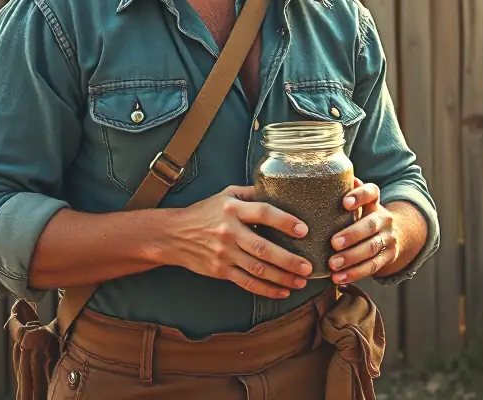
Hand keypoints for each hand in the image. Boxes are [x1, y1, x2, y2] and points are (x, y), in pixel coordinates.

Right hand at [165, 185, 313, 298]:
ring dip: (282, 277)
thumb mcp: (225, 195)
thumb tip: (281, 190)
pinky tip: (283, 291)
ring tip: (301, 281)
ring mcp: (224, 253)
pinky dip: (266, 289)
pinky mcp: (220, 270)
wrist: (173, 235)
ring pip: (257, 269)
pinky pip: (247, 283)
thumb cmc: (204, 212)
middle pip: (263, 248)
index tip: (304, 230)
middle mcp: (228, 231)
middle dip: (288, 259)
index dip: (285, 222)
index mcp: (232, 209)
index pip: (263, 213)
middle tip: (309, 266)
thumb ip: (251, 194)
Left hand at [327, 178, 399, 283]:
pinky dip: (355, 273)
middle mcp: (384, 218)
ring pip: (372, 248)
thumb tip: (317, 178)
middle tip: (333, 243)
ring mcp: (388, 238)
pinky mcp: (388, 257)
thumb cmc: (361, 217)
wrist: (393, 234)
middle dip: (352, 234)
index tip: (344, 203)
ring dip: (352, 257)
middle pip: (371, 224)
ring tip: (333, 265)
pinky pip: (373, 266)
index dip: (359, 196)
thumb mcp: (356, 204)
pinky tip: (338, 278)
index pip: (371, 192)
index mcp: (374, 202)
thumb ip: (340, 193)